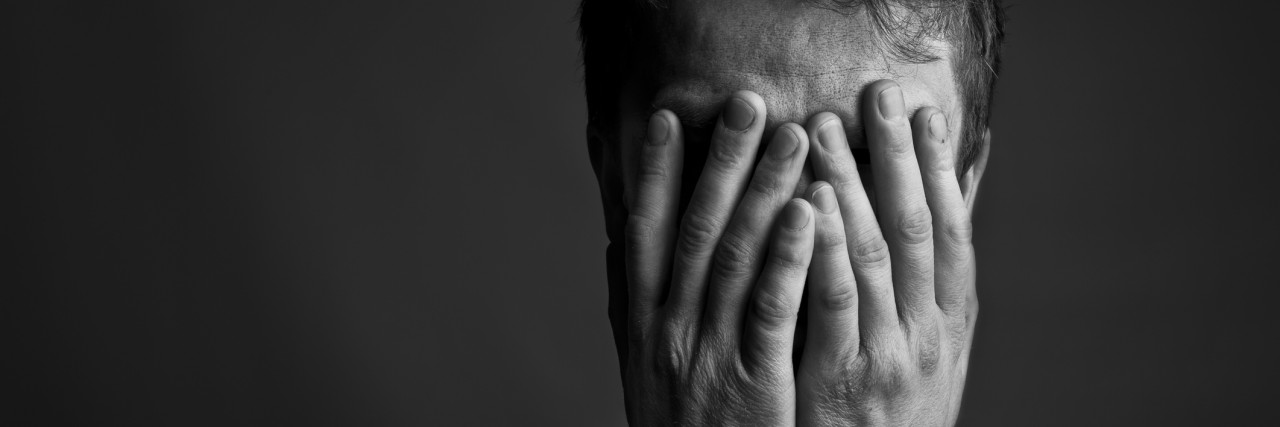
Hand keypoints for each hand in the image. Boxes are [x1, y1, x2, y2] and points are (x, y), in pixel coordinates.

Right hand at [619, 91, 813, 424]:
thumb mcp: (639, 367)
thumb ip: (628, 306)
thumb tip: (617, 243)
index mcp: (643, 322)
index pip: (646, 232)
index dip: (656, 173)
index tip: (672, 118)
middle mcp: (669, 329)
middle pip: (695, 230)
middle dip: (723, 163)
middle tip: (750, 103)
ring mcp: (708, 354)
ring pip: (735, 259)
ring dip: (765, 192)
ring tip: (797, 137)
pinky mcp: (752, 382)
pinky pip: (771, 310)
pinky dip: (787, 258)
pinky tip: (810, 213)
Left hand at [795, 80, 979, 425]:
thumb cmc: (901, 408)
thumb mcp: (934, 349)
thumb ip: (934, 283)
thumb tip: (947, 208)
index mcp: (953, 320)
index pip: (952, 228)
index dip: (939, 167)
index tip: (923, 112)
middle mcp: (927, 332)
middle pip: (913, 228)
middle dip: (894, 157)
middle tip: (873, 97)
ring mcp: (886, 355)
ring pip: (871, 256)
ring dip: (849, 187)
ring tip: (823, 133)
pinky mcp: (840, 378)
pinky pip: (830, 304)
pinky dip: (821, 249)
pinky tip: (806, 206)